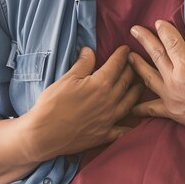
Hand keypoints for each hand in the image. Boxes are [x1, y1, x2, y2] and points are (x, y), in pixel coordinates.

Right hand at [25, 46, 142, 160]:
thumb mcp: (66, 78)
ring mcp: (109, 119)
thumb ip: (83, 64)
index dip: (122, 54)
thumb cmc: (52, 104)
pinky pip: (124, 129)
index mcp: (101, 83)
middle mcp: (110, 100)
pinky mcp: (105, 134)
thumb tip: (90, 51)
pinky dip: (131, 124)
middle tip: (135, 63)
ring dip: (136, 91)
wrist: (44, 134)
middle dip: (132, 69)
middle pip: (126, 81)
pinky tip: (135, 121)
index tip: (126, 48)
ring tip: (140, 84)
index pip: (116, 64)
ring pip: (130, 102)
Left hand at [128, 20, 184, 136]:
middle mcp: (174, 79)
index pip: (172, 42)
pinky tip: (131, 106)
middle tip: (134, 30)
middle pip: (156, 54)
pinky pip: (151, 108)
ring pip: (148, 76)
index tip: (158, 23)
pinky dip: (140, 107)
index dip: (164, 31)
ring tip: (128, 56)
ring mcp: (170, 96)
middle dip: (144, 40)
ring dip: (137, 65)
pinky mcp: (171, 111)